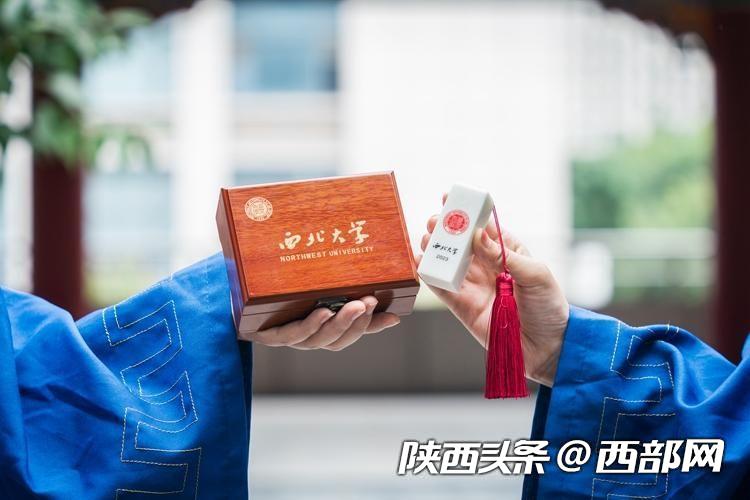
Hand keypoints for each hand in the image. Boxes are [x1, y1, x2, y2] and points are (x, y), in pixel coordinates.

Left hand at [240, 296, 400, 350]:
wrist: (228, 291)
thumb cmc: (272, 286)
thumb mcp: (310, 282)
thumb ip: (338, 283)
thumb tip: (377, 272)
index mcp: (319, 328)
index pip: (352, 333)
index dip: (373, 327)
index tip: (393, 316)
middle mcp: (306, 338)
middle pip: (337, 339)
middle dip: (357, 323)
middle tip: (369, 303)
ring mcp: (287, 338)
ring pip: (319, 339)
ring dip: (339, 323)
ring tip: (352, 306)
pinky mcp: (267, 335)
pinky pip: (292, 334)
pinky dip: (310, 325)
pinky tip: (323, 312)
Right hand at [416, 200, 568, 386]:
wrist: (547, 347)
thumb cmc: (549, 307)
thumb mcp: (535, 275)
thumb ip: (504, 255)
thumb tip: (478, 234)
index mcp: (508, 252)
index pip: (483, 227)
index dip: (467, 212)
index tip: (450, 198)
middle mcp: (487, 266)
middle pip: (461, 242)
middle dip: (446, 228)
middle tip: (435, 221)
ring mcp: (473, 285)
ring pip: (447, 261)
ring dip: (435, 248)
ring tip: (428, 238)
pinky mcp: (462, 306)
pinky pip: (441, 287)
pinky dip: (429, 274)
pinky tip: (421, 262)